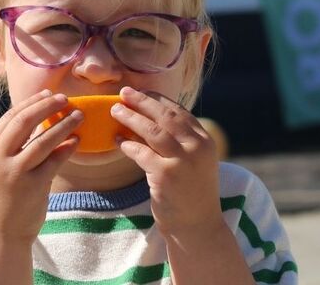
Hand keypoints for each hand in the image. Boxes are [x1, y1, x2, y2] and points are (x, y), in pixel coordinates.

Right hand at [0, 90, 83, 244]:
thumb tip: (35, 122)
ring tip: (78, 115)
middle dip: (47, 106)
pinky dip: (67, 148)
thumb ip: (8, 148)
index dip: (30, 103)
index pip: (9, 118)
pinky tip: (77, 141)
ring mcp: (15, 172)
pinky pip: (54, 161)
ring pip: (43, 140)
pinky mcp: (33, 187)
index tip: (47, 94)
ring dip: (63, 124)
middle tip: (65, 98)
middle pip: (25, 122)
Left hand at [112, 86, 222, 237]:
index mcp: (205, 140)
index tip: (141, 92)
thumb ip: (179, 140)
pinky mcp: (165, 176)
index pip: (179, 112)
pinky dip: (127, 144)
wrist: (197, 226)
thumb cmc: (191, 192)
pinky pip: (140, 152)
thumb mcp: (193, 161)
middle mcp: (196, 147)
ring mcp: (182, 161)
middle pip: (165, 116)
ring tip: (115, 110)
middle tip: (124, 93)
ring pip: (151, 130)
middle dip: (142, 102)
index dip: (158, 100)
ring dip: (130, 117)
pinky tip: (118, 141)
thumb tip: (149, 117)